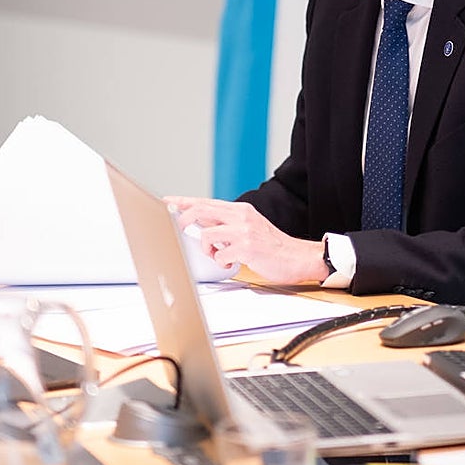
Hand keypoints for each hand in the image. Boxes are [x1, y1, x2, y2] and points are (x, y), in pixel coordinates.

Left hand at [163, 196, 327, 284]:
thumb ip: (227, 224)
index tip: (167, 201)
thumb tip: (203, 226)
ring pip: (207, 234)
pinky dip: (222, 261)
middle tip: (178, 231)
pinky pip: (220, 254)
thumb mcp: (249, 228)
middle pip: (200, 211)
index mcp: (241, 210)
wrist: (297, 257)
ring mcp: (244, 231)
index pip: (206, 201)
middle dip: (183, 221)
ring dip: (207, 249)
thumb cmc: (273, 246)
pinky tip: (233, 262)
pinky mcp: (247, 247)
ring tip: (220, 254)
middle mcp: (241, 216)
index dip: (183, 201)